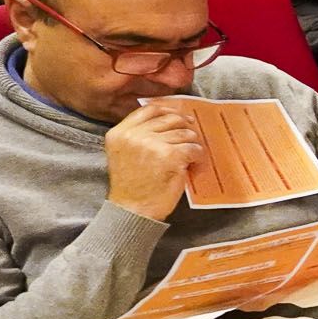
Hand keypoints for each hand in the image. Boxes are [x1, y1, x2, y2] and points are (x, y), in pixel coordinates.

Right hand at [107, 103, 207, 219]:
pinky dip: (197, 156)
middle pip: (170, 118)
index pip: (149, 109)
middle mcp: (135, 135)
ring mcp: (153, 144)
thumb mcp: (123, 152)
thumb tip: (169, 117)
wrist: (133, 210)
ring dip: (191, 143)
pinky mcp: (171, 156)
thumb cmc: (132, 184)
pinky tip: (192, 163)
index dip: (168, 110)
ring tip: (188, 155)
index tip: (179, 116)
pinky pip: (194, 148)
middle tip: (190, 136)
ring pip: (185, 133)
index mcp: (120, 132)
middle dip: (184, 126)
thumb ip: (138, 134)